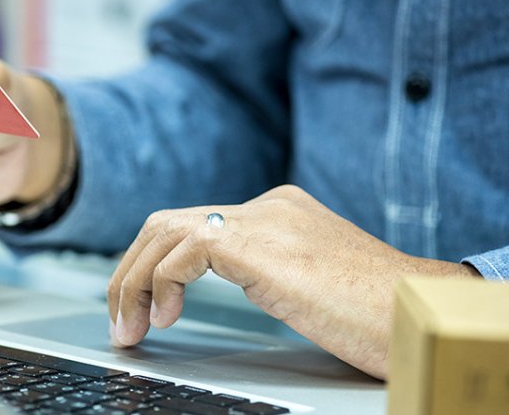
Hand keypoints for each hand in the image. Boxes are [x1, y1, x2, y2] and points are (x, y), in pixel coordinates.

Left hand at [107, 185, 478, 378]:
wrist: (416, 312)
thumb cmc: (372, 311)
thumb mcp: (304, 282)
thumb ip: (262, 270)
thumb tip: (209, 286)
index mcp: (276, 212)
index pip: (191, 224)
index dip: (152, 263)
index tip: (139, 304)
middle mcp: (266, 208)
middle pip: (166, 223)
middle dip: (130, 271)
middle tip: (121, 319)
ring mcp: (263, 222)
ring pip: (165, 232)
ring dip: (134, 282)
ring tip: (131, 328)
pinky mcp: (260, 246)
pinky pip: (183, 252)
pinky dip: (161, 283)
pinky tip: (165, 317)